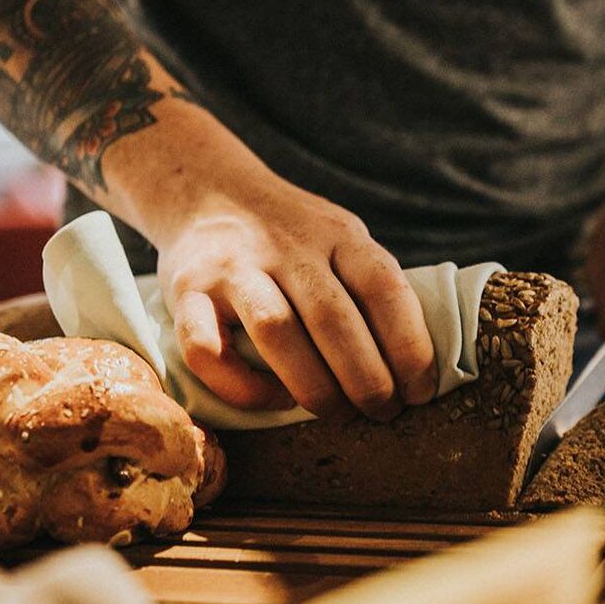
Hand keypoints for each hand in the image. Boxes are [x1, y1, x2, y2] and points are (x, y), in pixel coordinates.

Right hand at [153, 180, 436, 421]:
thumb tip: (416, 365)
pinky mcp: (185, 292)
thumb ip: (368, 284)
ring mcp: (232, 267)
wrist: (204, 189)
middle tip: (381, 413)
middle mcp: (285, 246)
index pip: (385, 289)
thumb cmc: (289, 234)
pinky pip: (207, 350)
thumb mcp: (339, 236)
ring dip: (314, 386)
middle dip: (366, 380)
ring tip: (337, 414)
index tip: (419, 392)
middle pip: (334, 318)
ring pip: (277, 331)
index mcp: (337, 234)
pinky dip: (244, 387)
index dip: (410, 347)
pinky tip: (273, 399)